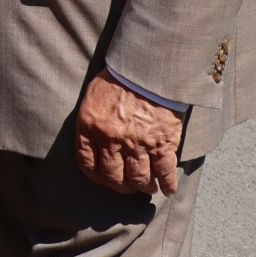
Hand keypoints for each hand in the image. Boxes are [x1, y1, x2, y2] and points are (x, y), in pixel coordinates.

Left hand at [74, 70, 184, 196]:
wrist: (148, 67)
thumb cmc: (119, 77)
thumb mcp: (93, 96)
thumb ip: (91, 121)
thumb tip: (93, 141)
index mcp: (91, 127)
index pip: (87, 163)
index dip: (95, 176)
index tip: (103, 179)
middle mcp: (112, 140)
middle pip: (113, 177)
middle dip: (120, 187)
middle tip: (127, 187)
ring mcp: (138, 144)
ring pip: (138, 179)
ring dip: (143, 187)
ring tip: (147, 187)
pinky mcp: (162, 143)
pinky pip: (165, 172)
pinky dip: (168, 184)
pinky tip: (168, 188)